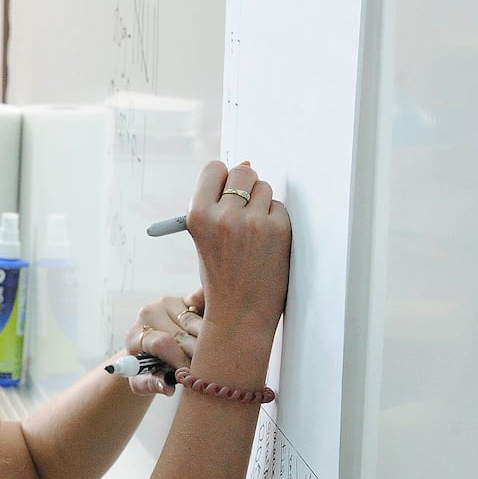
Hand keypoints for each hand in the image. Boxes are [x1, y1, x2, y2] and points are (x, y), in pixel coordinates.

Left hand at [122, 288, 205, 395]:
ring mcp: (168, 304)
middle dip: (196, 353)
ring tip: (211, 353)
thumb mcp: (142, 383)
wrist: (146, 350)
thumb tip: (166, 386)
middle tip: (203, 366)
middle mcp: (150, 314)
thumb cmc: (145, 370)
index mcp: (135, 335)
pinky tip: (223, 318)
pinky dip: (213, 307)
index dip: (180, 359)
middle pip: (182, 334)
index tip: (190, 372)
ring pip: (197, 322)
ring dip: (207, 339)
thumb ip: (150, 385)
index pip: (162, 343)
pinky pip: (202, 299)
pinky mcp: (185, 298)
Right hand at [184, 161, 290, 336]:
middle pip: (242, 172)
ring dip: (263, 205)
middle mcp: (223, 216)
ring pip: (264, 188)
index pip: (214, 169)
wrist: (239, 313)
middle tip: (245, 209)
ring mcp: (252, 222)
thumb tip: (246, 165)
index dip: (222, 180)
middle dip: (246, 186)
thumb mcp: (205, 238)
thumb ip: (218, 205)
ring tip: (254, 235)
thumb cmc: (222, 275)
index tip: (226, 192)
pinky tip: (267, 245)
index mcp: (198, 216)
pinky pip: (280, 208)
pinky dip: (276, 222)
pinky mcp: (277, 229)